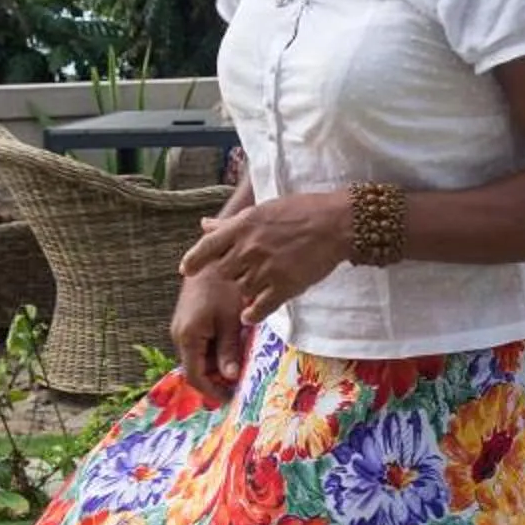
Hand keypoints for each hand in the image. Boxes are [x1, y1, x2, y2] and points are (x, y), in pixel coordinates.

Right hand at [169, 269, 252, 403]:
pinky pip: (199, 344)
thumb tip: (230, 377)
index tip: (230, 398)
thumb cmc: (224, 287)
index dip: (212, 391)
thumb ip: (229, 351)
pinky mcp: (188, 320)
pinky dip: (213, 351)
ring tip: (239, 366)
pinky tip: (233, 348)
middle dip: (216, 379)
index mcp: (187, 337)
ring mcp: (182, 327)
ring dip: (216, 365)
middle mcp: (179, 335)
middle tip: (240, 383)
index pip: (194, 376)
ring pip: (197, 357)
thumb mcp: (231, 322)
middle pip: (195, 368)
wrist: (211, 257)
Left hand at [177, 190, 354, 326]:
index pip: (207, 246)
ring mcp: (265, 269)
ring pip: (242, 289)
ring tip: (262, 281)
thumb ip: (230, 223)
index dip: (195, 260)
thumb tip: (204, 224)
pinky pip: (258, 308)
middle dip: (232, 272)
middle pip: (224, 272)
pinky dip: (251, 314)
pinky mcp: (283, 287)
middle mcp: (249, 248)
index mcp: (243, 226)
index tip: (187, 270)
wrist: (336, 223)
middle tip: (246, 269)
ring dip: (247, 288)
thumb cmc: (301, 211)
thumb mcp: (261, 210)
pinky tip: (249, 314)